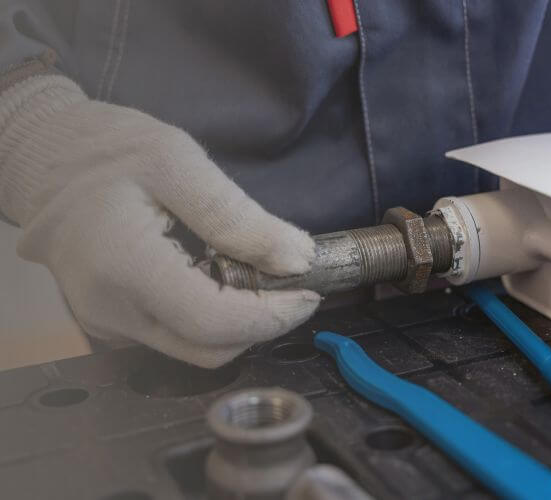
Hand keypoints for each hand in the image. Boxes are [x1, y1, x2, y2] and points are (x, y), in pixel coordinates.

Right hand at [0, 75, 319, 366]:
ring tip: (252, 270)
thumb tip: (296, 260)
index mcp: (125, 268)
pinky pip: (174, 336)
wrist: (43, 157)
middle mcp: (111, 312)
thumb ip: (239, 216)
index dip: (273, 316)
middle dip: (262, 322)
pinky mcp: (111, 324)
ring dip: (238, 321)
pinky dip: (210, 316)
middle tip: (289, 280)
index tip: (308, 291)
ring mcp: (107, 325)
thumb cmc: (107, 149)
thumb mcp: (178, 162)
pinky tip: (216, 275)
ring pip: (195, 350)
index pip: (214, 323)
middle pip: (210, 350)